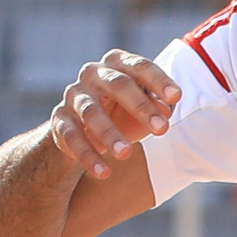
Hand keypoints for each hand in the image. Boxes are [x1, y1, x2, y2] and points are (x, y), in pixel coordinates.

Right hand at [48, 50, 178, 179]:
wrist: (81, 127)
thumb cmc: (122, 111)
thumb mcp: (143, 108)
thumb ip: (156, 104)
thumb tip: (165, 110)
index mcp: (117, 63)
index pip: (140, 66)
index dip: (158, 80)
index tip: (176, 97)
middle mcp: (93, 73)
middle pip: (118, 85)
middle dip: (141, 107)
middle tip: (162, 130)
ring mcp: (74, 95)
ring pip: (91, 112)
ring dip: (109, 134)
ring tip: (126, 155)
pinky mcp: (60, 119)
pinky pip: (72, 137)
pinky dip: (87, 155)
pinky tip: (103, 172)